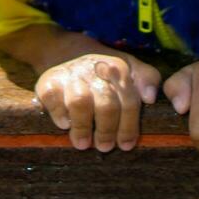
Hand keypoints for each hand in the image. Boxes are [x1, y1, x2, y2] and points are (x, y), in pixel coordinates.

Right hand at [35, 52, 160, 151]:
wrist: (65, 51)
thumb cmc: (103, 72)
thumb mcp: (129, 69)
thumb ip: (147, 78)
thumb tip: (150, 97)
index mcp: (117, 67)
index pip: (128, 99)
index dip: (129, 125)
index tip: (126, 145)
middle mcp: (94, 69)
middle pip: (106, 104)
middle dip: (107, 130)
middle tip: (105, 147)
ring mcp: (70, 74)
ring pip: (80, 102)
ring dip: (83, 127)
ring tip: (83, 143)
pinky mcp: (48, 80)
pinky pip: (53, 99)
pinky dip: (59, 114)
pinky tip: (65, 124)